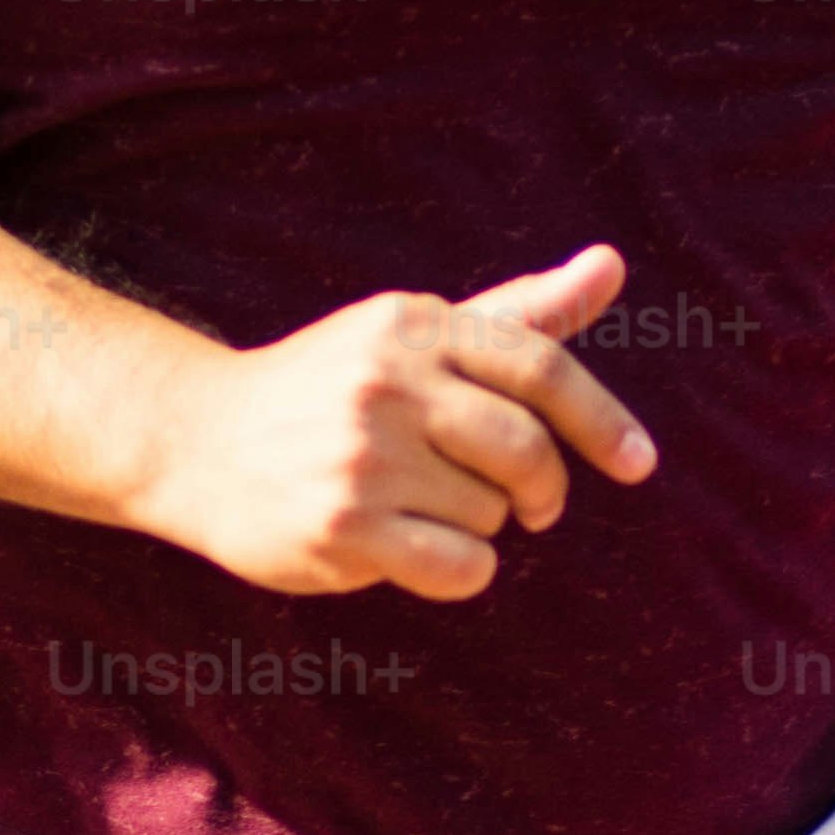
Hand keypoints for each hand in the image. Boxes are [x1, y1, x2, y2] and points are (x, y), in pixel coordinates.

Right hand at [138, 244, 661, 598]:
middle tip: (531, 506)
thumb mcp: (414, 336)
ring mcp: (361, 457)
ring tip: (422, 508)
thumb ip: (519, 309)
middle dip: (542, 489)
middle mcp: (385, 382)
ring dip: (479, 525)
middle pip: (526, 450)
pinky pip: (461, 567)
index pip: (540, 365)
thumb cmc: (327, 390)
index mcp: (412, 325)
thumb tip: (612, 262)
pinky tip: (415, 552)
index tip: (639, 464)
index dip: (602, 420)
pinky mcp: (342, 527)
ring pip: (491, 513)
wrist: (194, 442)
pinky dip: (459, 572)